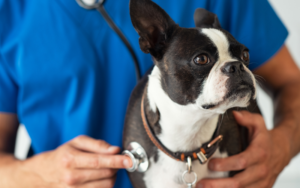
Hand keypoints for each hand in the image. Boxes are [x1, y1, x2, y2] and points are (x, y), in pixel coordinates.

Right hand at [17, 135, 131, 187]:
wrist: (43, 173)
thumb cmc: (63, 155)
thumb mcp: (77, 142)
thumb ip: (97, 145)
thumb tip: (115, 150)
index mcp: (70, 160)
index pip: (100, 162)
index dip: (117, 161)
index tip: (129, 160)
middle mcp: (71, 177)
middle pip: (105, 174)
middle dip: (116, 167)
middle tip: (118, 160)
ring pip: (105, 185)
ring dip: (112, 176)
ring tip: (108, 168)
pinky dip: (106, 184)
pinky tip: (102, 177)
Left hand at [196, 111, 290, 187]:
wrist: (281, 151)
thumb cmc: (264, 137)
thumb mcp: (258, 123)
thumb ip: (247, 118)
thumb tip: (234, 114)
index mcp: (259, 153)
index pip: (242, 162)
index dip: (225, 164)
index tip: (210, 164)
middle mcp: (261, 170)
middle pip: (239, 182)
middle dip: (218, 184)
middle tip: (201, 184)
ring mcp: (261, 182)